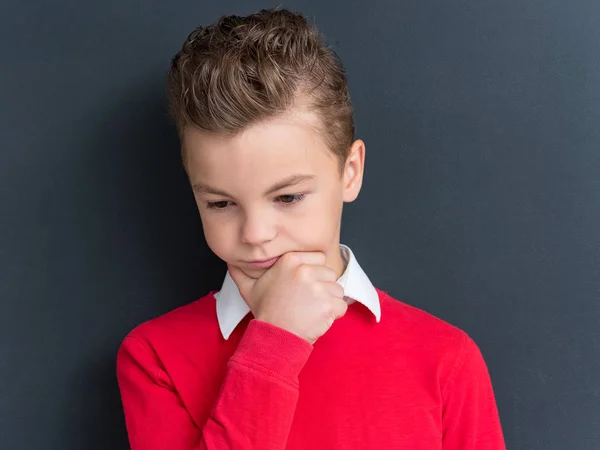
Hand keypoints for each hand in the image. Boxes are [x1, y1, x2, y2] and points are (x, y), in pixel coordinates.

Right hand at [227, 251, 347, 343]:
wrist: (273, 336)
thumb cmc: (264, 312)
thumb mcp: (248, 288)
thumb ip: (242, 271)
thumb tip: (231, 260)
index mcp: (290, 261)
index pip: (319, 257)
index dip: (315, 272)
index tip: (305, 285)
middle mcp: (305, 271)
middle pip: (330, 274)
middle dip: (323, 287)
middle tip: (307, 301)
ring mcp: (317, 288)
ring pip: (337, 290)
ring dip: (329, 301)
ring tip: (311, 311)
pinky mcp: (327, 305)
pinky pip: (342, 306)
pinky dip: (334, 315)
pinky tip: (318, 319)